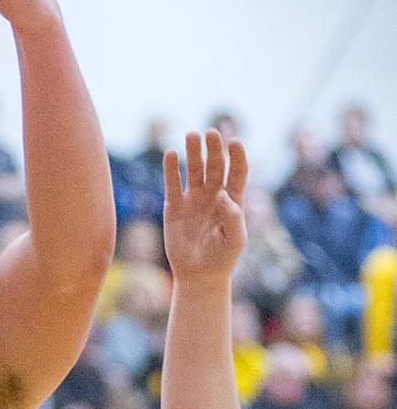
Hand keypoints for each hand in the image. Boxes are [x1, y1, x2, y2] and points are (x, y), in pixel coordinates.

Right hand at [164, 131, 248, 284]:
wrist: (198, 275)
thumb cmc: (222, 259)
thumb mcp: (236, 240)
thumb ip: (233, 216)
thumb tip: (222, 194)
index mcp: (233, 199)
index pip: (237, 171)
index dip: (237, 156)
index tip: (235, 142)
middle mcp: (214, 194)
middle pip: (215, 165)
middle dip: (213, 148)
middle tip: (210, 133)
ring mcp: (193, 198)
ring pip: (194, 169)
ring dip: (193, 152)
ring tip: (191, 135)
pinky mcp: (174, 206)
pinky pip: (173, 183)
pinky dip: (171, 168)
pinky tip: (171, 153)